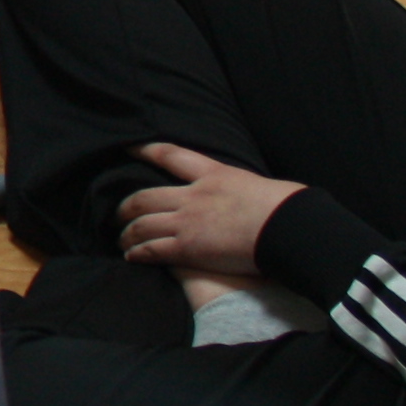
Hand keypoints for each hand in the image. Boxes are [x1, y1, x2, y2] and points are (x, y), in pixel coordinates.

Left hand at [115, 142, 300, 278]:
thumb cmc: (289, 207)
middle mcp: (194, 195)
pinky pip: (152, 249)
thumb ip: (246, 188)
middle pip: (145, 196)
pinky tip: (131, 256)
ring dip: (127, 232)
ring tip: (120, 239)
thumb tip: (256, 196)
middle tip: (116, 212)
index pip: (172, 156)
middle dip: (125, 206)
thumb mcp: (264, 186)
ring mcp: (188, 221)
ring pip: (142, 224)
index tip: (128, 148)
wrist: (288, 228)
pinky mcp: (188, 248)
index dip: (146, 150)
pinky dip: (138, 252)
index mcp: (215, 174)